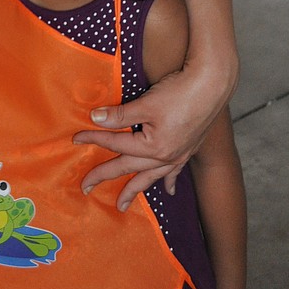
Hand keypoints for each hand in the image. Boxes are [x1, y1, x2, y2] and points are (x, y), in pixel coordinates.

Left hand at [73, 65, 231, 208]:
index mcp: (154, 147)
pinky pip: (175, 170)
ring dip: (135, 188)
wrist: (213, 85)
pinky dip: (168, 180)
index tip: (76, 139)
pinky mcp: (189, 147)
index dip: (94, 139)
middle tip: (86, 188)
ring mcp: (179, 154)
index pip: (116, 144)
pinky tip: (167, 191)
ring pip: (151, 175)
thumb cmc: (180, 92)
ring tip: (122, 204)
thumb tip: (95, 119)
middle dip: (106, 177)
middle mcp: (166, 156)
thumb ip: (119, 115)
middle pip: (130, 167)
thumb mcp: (146, 104)